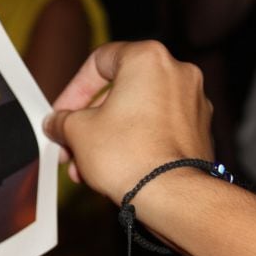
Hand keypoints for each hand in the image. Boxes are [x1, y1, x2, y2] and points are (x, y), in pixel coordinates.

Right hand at [43, 41, 213, 203]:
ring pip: (137, 115)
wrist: (171, 196)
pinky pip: (157, 131)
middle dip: (89, 122)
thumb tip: (57, 123)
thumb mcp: (78, 132)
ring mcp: (193, 104)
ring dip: (107, 138)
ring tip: (86, 168)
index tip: (62, 113)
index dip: (73, 90)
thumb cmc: (129, 156)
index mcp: (148, 59)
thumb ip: (63, 121)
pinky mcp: (199, 132)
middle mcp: (177, 73)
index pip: (99, 62)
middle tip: (70, 144)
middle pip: (120, 92)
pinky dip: (134, 145)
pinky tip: (113, 170)